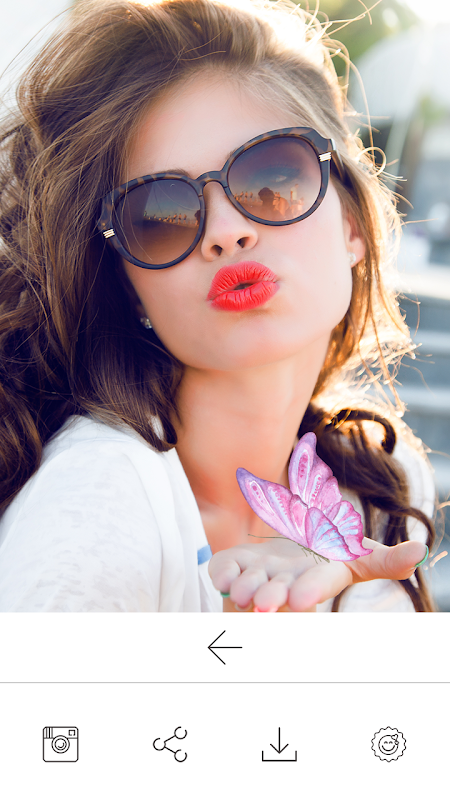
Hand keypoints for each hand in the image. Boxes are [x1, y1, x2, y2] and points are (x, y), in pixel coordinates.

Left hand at [209, 537, 427, 611]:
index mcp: (315, 579)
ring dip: (243, 588)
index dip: (308, 592)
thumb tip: (420, 553)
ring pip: (246, 587)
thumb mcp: (358, 553)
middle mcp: (284, 583)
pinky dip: (221, 573)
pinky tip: (222, 576)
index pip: (315, 587)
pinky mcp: (234, 565)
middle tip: (265, 602)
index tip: (300, 598)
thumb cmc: (327, 553)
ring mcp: (257, 576)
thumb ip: (386, 560)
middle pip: (276, 594)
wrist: (291, 543)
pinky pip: (222, 572)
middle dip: (270, 597)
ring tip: (243, 592)